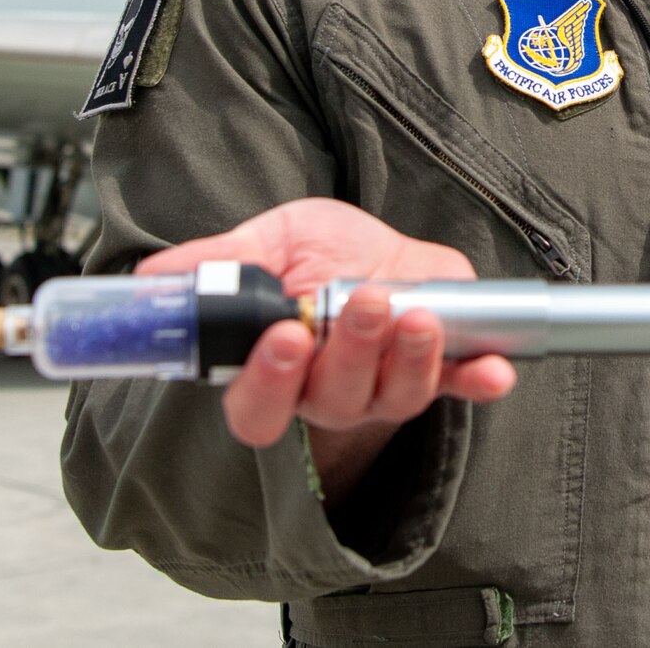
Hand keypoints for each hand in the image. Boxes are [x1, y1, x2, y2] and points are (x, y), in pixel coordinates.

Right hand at [136, 199, 517, 489]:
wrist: (382, 249)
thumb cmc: (318, 253)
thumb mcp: (267, 243)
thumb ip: (216, 264)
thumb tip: (151, 280)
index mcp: (274, 370)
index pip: (257, 407)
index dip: (269, 383)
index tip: (285, 338)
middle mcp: (327, 392)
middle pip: (332, 398)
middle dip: (351, 351)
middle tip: (364, 303)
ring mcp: (385, 390)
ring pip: (395, 396)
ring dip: (411, 359)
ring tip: (419, 315)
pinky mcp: (441, 374)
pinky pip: (462, 388)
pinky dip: (481, 380)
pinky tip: (498, 370)